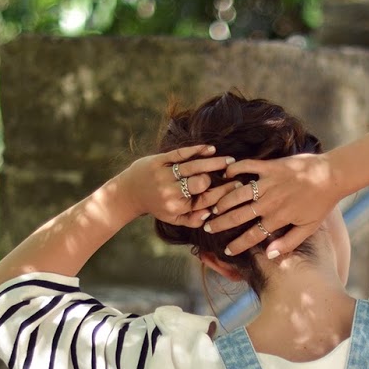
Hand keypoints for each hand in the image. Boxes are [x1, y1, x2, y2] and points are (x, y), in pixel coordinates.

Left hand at [120, 144, 241, 226]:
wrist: (130, 192)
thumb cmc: (157, 205)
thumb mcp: (173, 218)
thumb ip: (192, 220)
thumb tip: (210, 214)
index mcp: (177, 207)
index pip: (206, 200)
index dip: (224, 194)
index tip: (237, 187)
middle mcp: (170, 192)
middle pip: (201, 183)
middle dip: (217, 178)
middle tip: (231, 173)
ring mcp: (164, 175)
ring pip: (194, 166)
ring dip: (214, 162)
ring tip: (228, 160)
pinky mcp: (158, 160)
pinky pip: (180, 154)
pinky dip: (197, 150)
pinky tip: (211, 149)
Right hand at [205, 152, 340, 256]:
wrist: (332, 176)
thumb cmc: (321, 204)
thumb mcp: (308, 228)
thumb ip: (288, 242)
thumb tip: (269, 254)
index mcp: (278, 218)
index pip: (252, 235)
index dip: (237, 244)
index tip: (226, 251)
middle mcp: (270, 202)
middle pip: (239, 215)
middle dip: (221, 223)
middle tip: (207, 227)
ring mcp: (269, 182)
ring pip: (238, 193)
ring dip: (222, 200)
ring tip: (211, 205)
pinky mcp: (271, 166)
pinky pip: (247, 166)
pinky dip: (234, 169)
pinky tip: (225, 174)